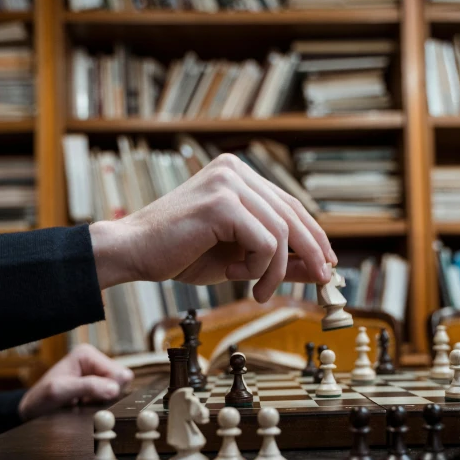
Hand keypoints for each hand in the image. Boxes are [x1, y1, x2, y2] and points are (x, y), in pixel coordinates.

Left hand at [18, 344, 133, 421]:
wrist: (31, 411)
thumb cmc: (40, 399)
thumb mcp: (60, 391)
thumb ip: (88, 387)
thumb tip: (115, 389)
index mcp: (87, 354)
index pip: (119, 373)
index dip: (110, 390)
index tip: (90, 399)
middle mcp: (94, 360)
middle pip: (121, 380)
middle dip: (108, 394)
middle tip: (86, 401)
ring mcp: (96, 372)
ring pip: (119, 388)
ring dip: (104, 400)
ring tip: (84, 403)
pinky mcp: (97, 384)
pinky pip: (112, 395)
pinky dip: (101, 403)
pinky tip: (86, 405)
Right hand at [89, 153, 336, 302]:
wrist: (133, 252)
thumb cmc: (179, 253)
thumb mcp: (238, 259)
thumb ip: (277, 259)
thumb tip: (319, 270)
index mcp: (238, 175)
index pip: (289, 204)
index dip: (313, 234)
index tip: (327, 262)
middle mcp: (235, 171)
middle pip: (292, 214)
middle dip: (311, 252)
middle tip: (321, 281)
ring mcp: (228, 182)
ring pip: (281, 231)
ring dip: (276, 269)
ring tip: (256, 289)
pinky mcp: (222, 203)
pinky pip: (264, 241)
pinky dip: (258, 266)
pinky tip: (236, 275)